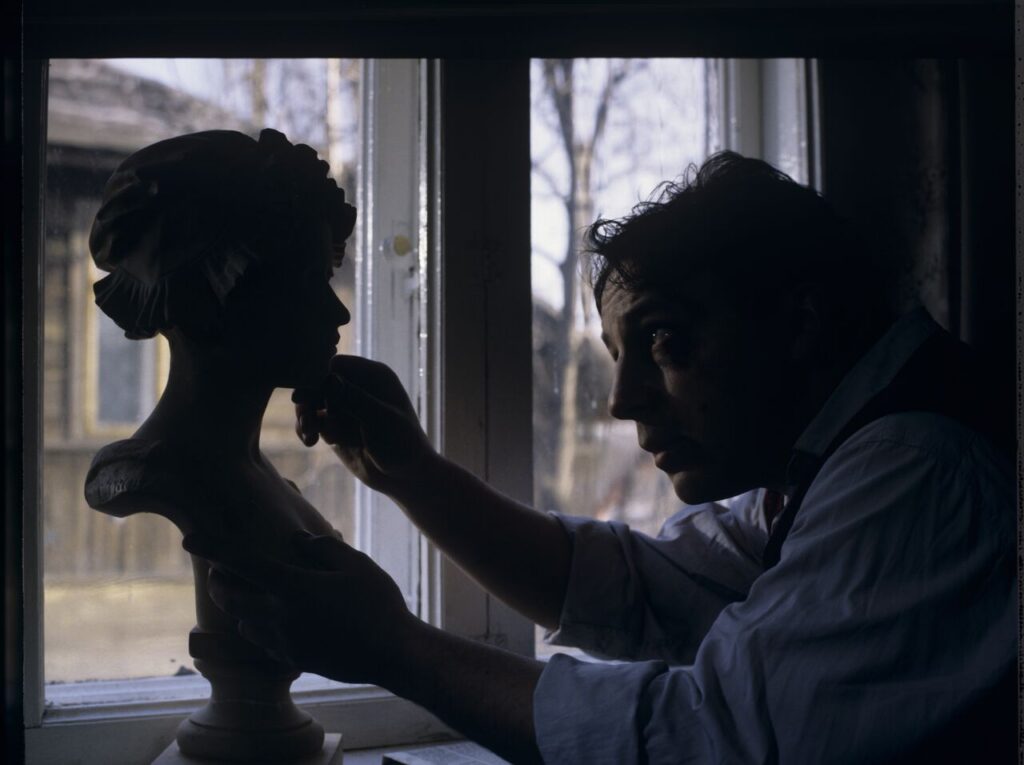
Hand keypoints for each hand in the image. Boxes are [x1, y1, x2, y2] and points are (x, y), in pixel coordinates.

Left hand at [182, 530, 416, 685]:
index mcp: (294, 587)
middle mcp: (281, 616)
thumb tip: (296, 538)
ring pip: (243, 623)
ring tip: (246, 593)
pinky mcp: (294, 658)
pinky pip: (262, 642)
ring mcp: (285, 641)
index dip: (213, 548)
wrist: (393, 653)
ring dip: (237, 607)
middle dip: (218, 583)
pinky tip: (274, 619)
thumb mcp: (356, 564)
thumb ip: (322, 547)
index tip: (188, 539)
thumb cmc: (378, 603)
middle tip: (218, 571)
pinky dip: (257, 627)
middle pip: (231, 599)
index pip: (242, 562)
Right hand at [293, 355, 436, 495]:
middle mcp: (356, 386)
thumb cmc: (402, 444)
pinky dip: (306, 429)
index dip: (317, 376)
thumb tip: (328, 378)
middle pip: (318, 381)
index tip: (307, 395)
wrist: (405, 476)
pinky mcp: (335, 426)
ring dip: (304, 416)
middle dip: (308, 400)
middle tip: (307, 420)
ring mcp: (344, 407)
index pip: (335, 364)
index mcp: (373, 376)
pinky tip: (310, 442)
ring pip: (311, 401)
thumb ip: (354, 399)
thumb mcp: (380, 420)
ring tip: (308, 434)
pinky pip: (312, 420)